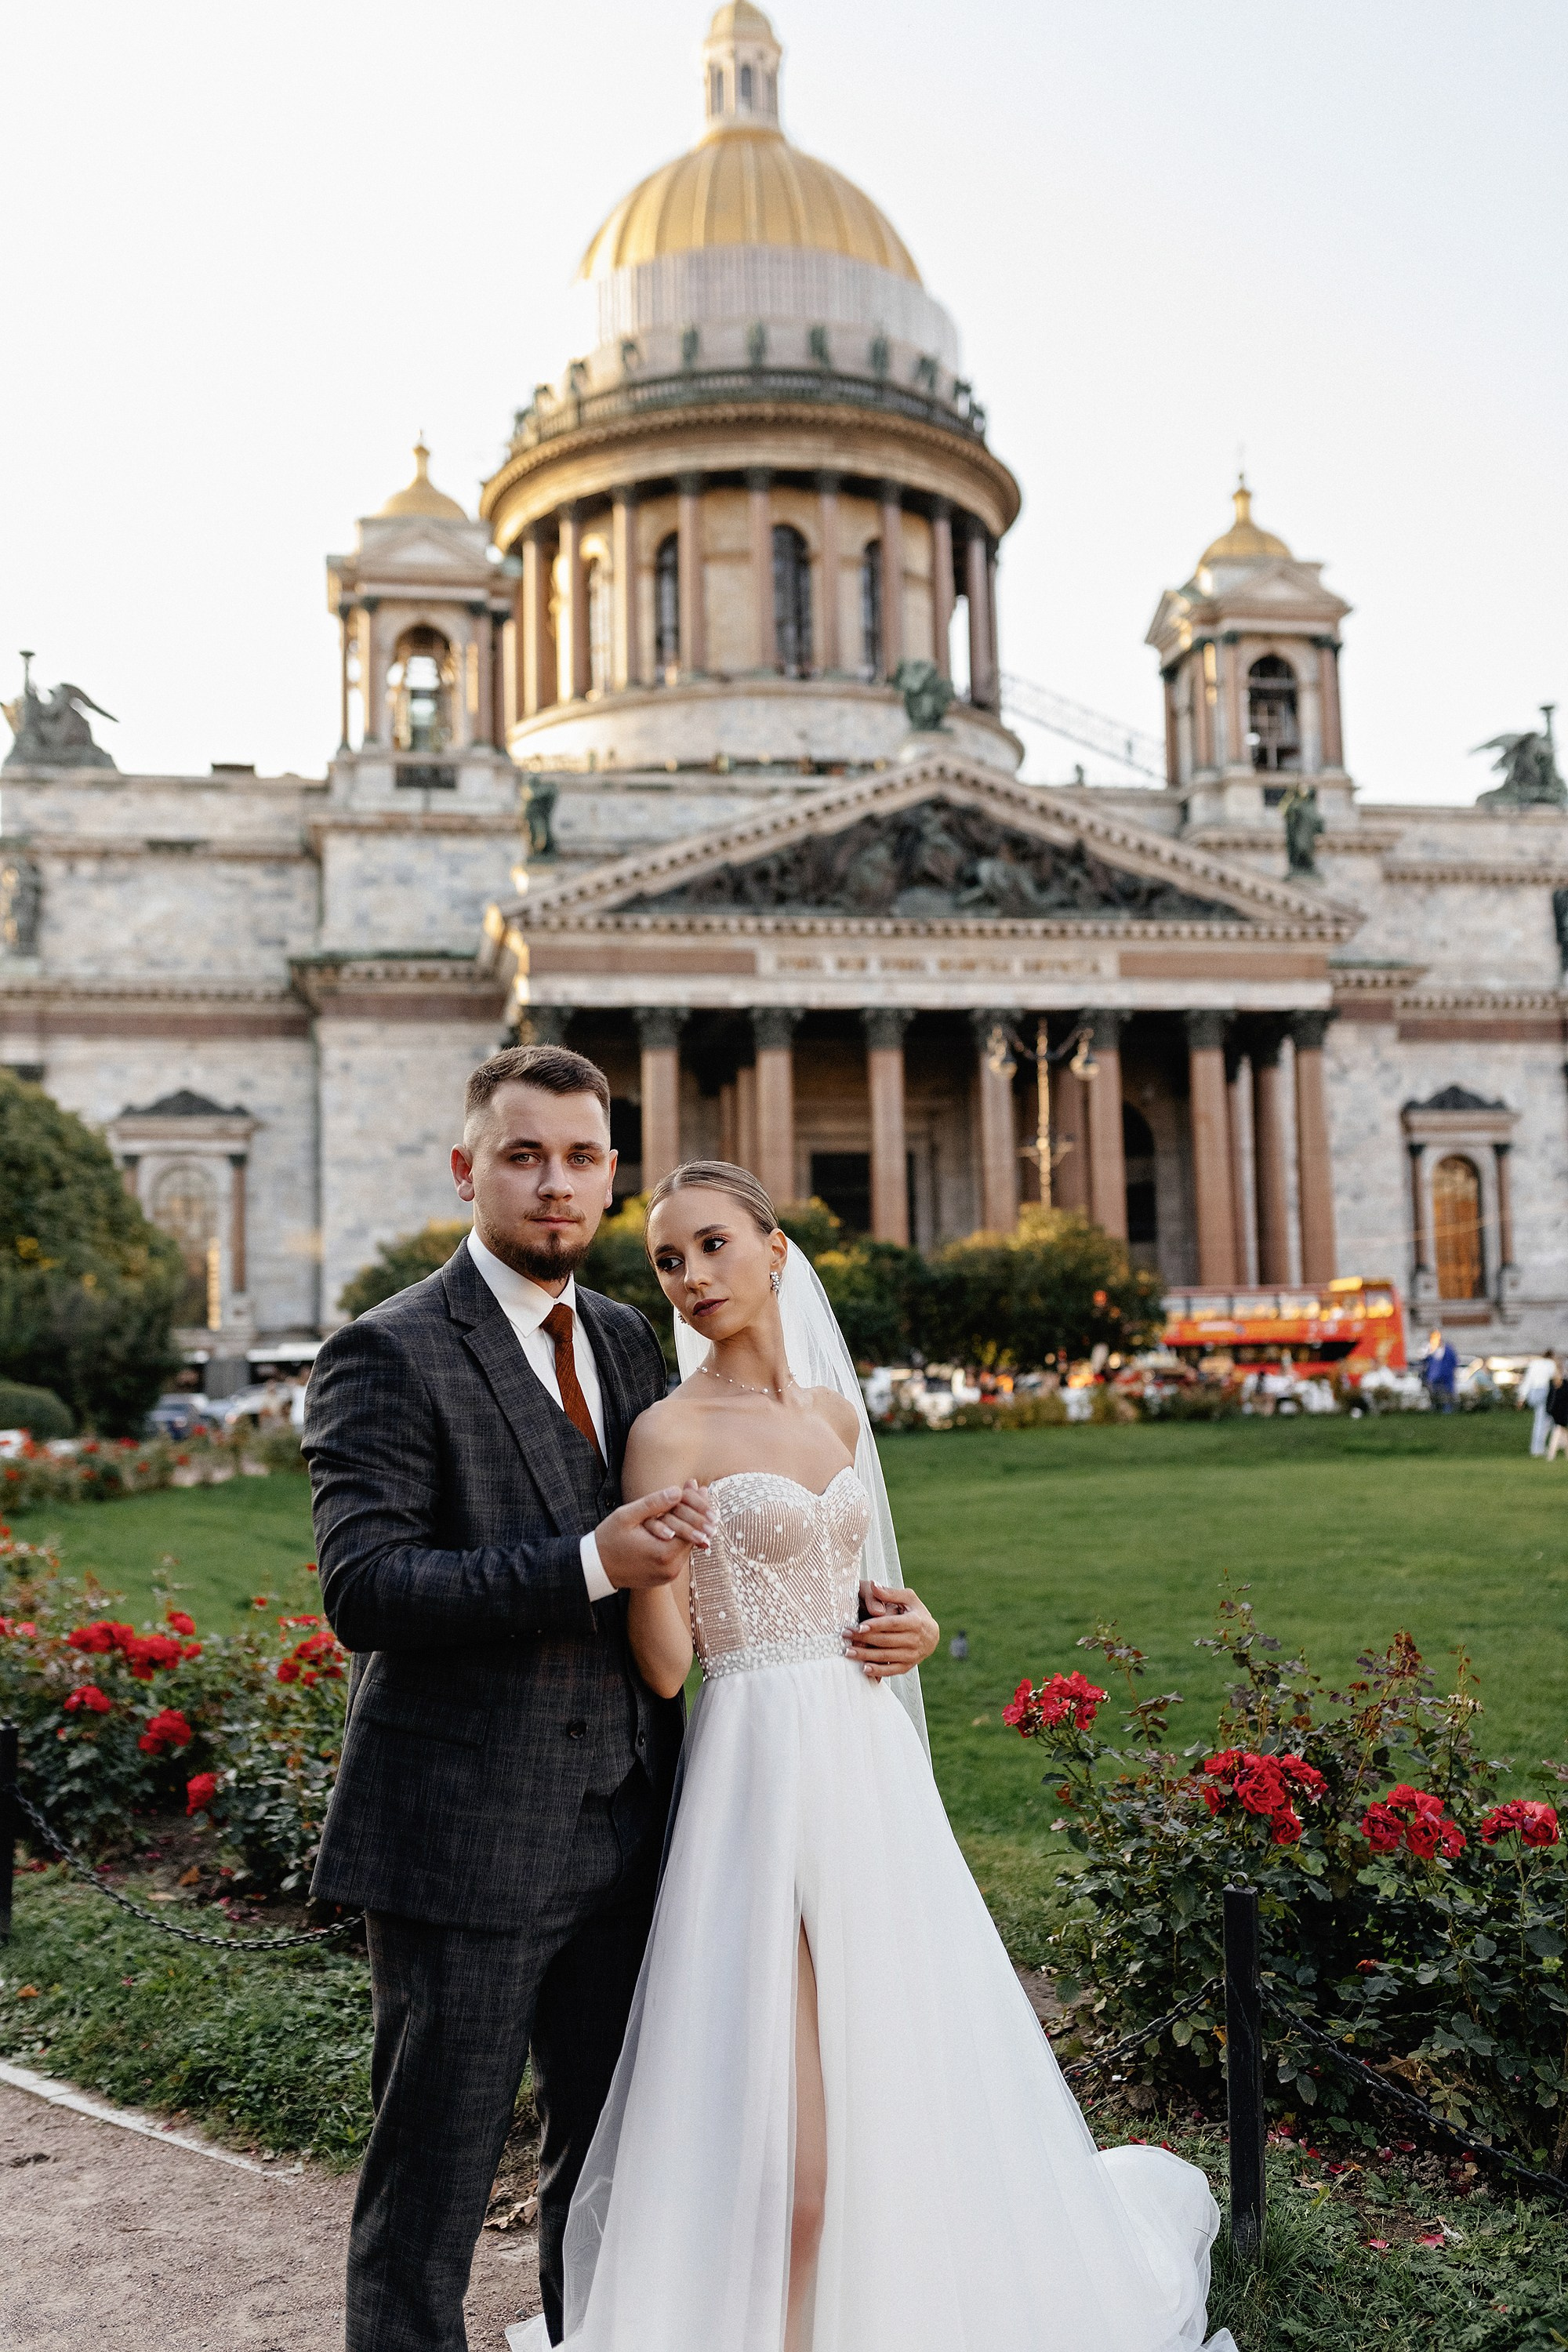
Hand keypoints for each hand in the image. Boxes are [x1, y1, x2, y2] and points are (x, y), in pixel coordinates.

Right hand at [597, 1481, 711, 1590]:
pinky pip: (679, 1554)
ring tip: (695, 1503)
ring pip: (688, 1546)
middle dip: (699, 1512)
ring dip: (692, 1525)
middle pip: (694, 1536)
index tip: (701, 1487)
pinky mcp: (665, 1577)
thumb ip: (653, 1504)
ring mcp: (669, 1575)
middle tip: (703, 1491)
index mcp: (663, 1553)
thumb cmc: (608, 1540)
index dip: (699, 1505)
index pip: (693, 1526)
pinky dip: (682, 1538)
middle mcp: (671, 1568)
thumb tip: (678, 1491)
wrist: (596, 1569)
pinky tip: (681, 1521)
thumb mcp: (627, 1516)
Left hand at [844, 1585, 938, 1678]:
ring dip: (865, 1655)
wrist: (932, 1635)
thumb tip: (873, 1584)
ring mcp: (912, 1655)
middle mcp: (914, 1640)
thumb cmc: (916, 1612)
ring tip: (848, 1652)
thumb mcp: (908, 1598)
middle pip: (885, 1641)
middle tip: (845, 1636)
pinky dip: (878, 1671)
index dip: (875, 1625)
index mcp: (915, 1621)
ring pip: (886, 1657)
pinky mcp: (908, 1666)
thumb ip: (890, 1593)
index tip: (858, 1626)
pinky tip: (863, 1668)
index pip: (892, 1624)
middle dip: (864, 1639)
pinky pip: (891, 1670)